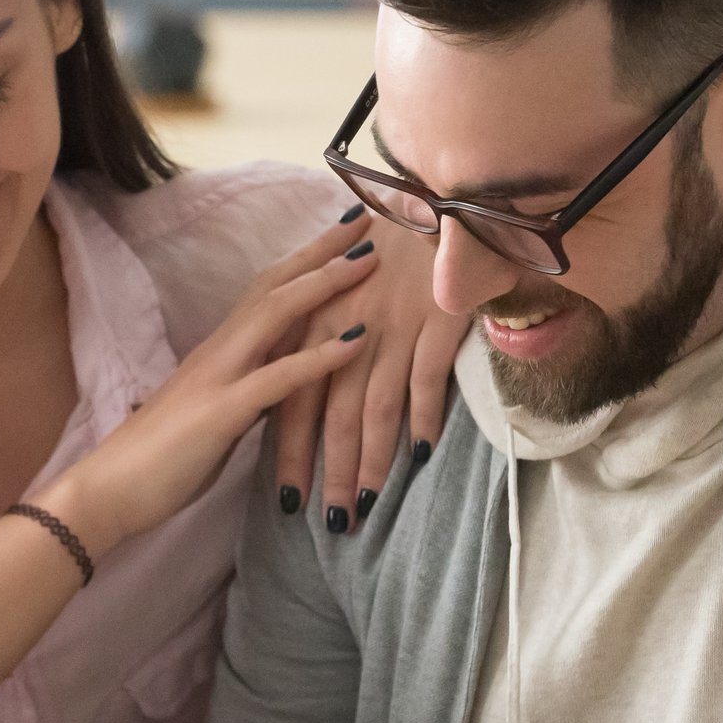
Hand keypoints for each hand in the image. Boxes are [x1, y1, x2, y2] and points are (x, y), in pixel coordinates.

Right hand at [44, 215, 377, 552]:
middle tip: (368, 219)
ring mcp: (218, 377)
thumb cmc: (158, 462)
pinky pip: (278, 378)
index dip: (305, 260)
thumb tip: (280, 387)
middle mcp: (219, 352)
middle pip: (275, 284)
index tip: (344, 235)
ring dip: (326, 283)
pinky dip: (321, 356)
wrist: (107, 491)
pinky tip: (359, 341)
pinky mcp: (221, 413)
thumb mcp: (215, 417)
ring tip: (370, 260)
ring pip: (276, 313)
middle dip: (322, 250)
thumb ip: (247, 394)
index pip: (266, 291)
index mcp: (218, 353)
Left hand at [273, 213, 466, 530]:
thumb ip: (324, 340)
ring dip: (371, 461)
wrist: (434, 198)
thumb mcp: (341, 291)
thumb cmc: (388, 250)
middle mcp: (346, 330)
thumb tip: (314, 394)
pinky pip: (426, 379)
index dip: (291, 452)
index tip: (289, 500)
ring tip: (368, 505)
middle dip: (329, 473)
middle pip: (332, 415)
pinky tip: (422, 454)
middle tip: (330, 523)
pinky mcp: (433, 320)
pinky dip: (425, 417)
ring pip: (374, 407)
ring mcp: (391, 327)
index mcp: (316, 324)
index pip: (294, 399)